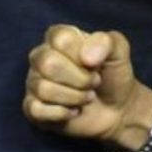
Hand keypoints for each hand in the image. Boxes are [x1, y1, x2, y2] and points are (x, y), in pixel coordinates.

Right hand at [22, 25, 150, 144]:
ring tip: (87, 97)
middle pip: (48, 64)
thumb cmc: (113, 76)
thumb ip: (106, 43)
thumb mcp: (119, 52)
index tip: (96, 63)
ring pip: (43, 89)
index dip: (82, 55)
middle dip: (80, 79)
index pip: (60, 39)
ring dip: (75, 97)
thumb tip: (86, 58)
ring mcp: (34, 82)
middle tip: (94, 83)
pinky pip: (36, 110)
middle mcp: (41, 57)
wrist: (118, 110)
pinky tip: (74, 111)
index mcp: (58, 38)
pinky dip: (62, 113)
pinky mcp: (33, 108)